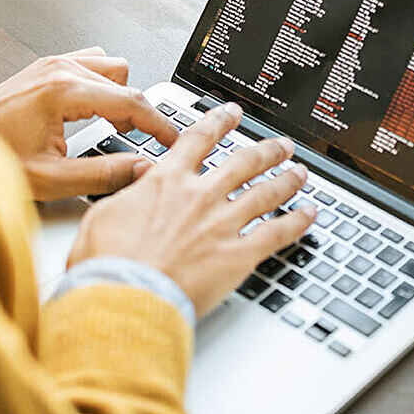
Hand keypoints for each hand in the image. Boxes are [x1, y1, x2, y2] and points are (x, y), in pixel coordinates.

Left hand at [0, 47, 177, 200]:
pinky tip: (93, 109)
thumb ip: (102, 175)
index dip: (160, 125)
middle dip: (139, 113)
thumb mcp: (50, 179)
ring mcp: (52, 64)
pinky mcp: (45, 67)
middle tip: (140, 142)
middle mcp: (60, 69)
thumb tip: (140, 170)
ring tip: (115, 125)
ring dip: (119, 94)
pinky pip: (90, 62)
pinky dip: (100, 84)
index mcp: (64, 91)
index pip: (131, 102)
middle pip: (126, 80)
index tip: (173, 140)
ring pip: (111, 66)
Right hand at [68, 102, 316, 317]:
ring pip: (266, 192)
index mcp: (167, 181)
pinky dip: (297, 222)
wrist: (125, 299)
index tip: (232, 113)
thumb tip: (139, 178)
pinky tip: (310, 215)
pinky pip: (276, 233)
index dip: (219, 122)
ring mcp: (223, 223)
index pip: (199, 139)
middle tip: (280, 145)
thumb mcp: (103, 215)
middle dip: (266, 150)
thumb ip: (126, 192)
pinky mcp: (238, 255)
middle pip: (244, 162)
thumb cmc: (108, 265)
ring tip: (300, 172)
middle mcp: (201, 196)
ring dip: (287, 179)